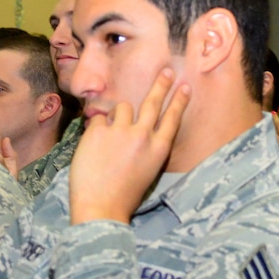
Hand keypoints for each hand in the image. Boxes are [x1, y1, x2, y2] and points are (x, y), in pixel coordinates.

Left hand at [68, 69, 191, 224]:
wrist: (101, 207)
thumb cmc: (124, 196)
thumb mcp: (148, 172)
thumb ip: (147, 147)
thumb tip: (139, 127)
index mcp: (159, 150)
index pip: (173, 118)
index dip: (179, 101)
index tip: (185, 86)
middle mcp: (143, 136)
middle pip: (153, 102)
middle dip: (161, 84)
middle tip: (166, 71)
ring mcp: (120, 131)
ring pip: (122, 107)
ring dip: (117, 116)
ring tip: (110, 136)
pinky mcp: (98, 131)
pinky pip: (97, 118)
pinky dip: (96, 128)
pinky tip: (93, 146)